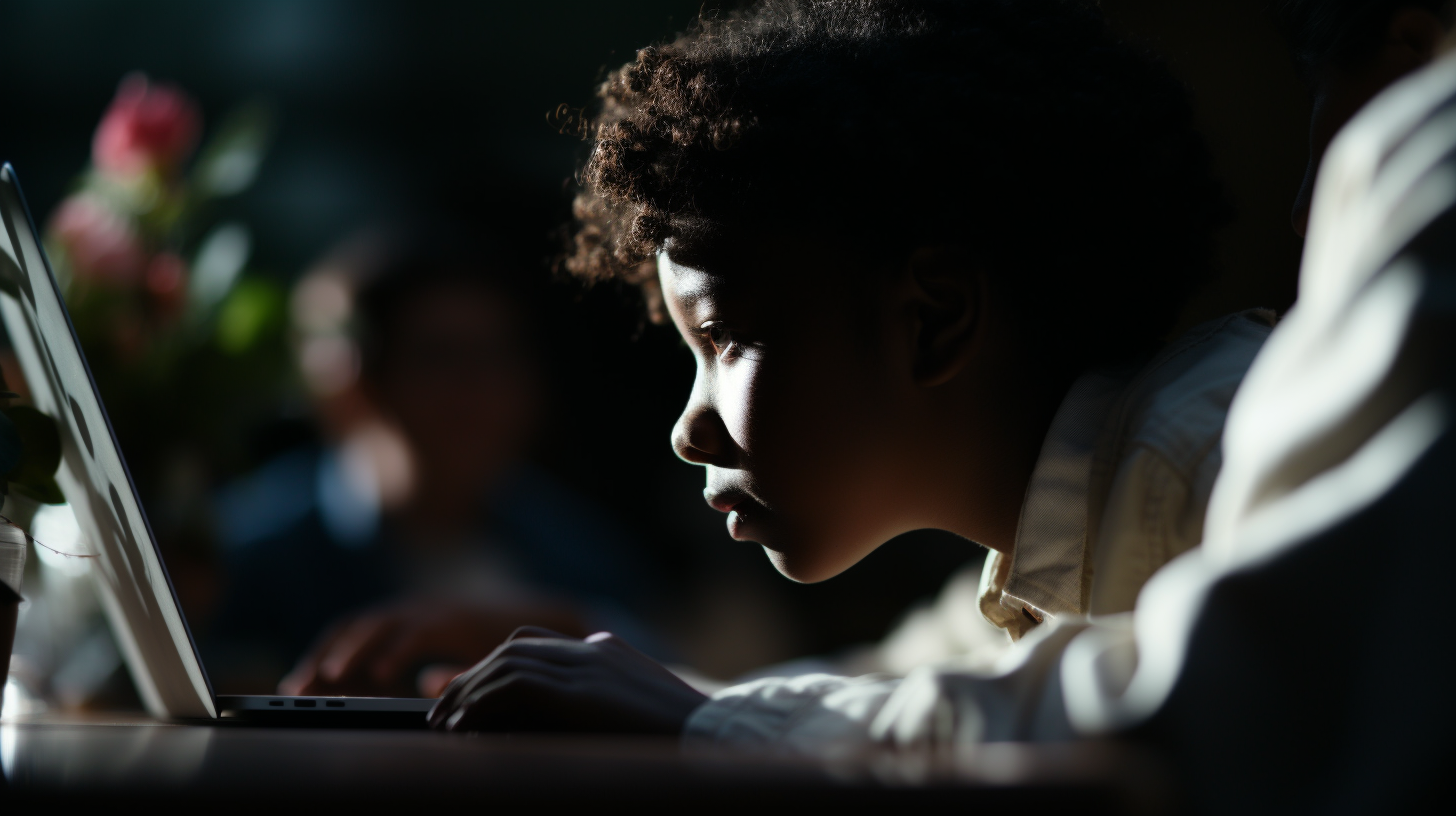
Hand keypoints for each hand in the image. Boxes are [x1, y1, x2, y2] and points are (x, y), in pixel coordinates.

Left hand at [279, 600, 585, 696]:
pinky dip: (397, 650)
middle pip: (355, 628)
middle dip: (323, 657)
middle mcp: (416, 610)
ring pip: (379, 626)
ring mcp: (435, 611)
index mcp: (412, 619)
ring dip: (351, 650)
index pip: (355, 634)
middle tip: (296, 689)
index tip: (296, 688)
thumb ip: (441, 671)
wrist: (553, 628)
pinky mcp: (456, 619)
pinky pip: (418, 632)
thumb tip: (423, 687)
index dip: (323, 657)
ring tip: (328, 678)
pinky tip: (381, 673)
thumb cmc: (508, 648)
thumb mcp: (467, 660)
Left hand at [428, 627, 708, 733]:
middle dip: (473, 677)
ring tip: (444, 723)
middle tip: (444, 710)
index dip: (497, 667)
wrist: (718, 742)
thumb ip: (595, 711)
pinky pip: (513, 685)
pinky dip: (481, 703)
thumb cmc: (684, 745)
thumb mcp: (633, 719)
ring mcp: (588, 663)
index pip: (537, 644)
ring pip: (507, 662)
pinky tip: (464, 728)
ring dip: (468, 692)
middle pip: (515, 648)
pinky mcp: (580, 687)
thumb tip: (546, 732)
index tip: (472, 694)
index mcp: (608, 652)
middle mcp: (594, 649)